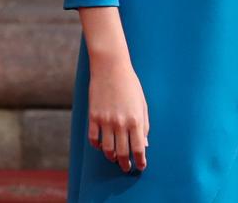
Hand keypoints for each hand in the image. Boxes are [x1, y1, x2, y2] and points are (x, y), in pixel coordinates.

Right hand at [86, 57, 148, 172]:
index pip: (138, 148)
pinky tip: (102, 146)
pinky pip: (93, 139)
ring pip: (107, 149)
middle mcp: (120, 123)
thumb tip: (144, 144)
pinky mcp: (93, 117)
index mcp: (135, 119)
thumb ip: (144, 125)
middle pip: (122, 152)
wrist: (111, 68)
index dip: (140, 160)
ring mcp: (105, 120)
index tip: (141, 166)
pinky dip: (97, 146)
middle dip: (125, 163)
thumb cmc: (130, 85)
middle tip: (126, 168)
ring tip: (115, 159)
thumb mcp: (142, 104)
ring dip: (111, 157)